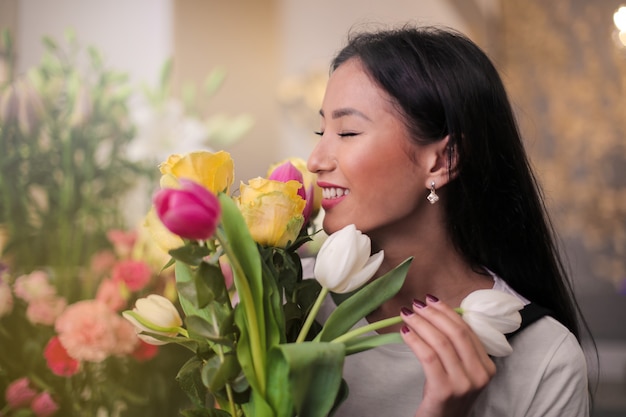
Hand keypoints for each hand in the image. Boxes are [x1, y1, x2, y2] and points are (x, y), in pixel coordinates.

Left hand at [400, 295, 495, 416]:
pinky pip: (428, 356)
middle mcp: (480, 374)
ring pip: (441, 342)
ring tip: (407, 314)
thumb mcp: (459, 370)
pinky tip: (404, 332)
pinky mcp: (445, 390)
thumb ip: (456, 347)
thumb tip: (437, 313)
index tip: (431, 300)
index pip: (467, 330)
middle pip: (456, 333)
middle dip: (434, 314)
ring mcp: (464, 383)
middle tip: (416, 304)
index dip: (448, 312)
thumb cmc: (446, 395)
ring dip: (421, 324)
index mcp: (487, 366)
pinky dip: (415, 340)